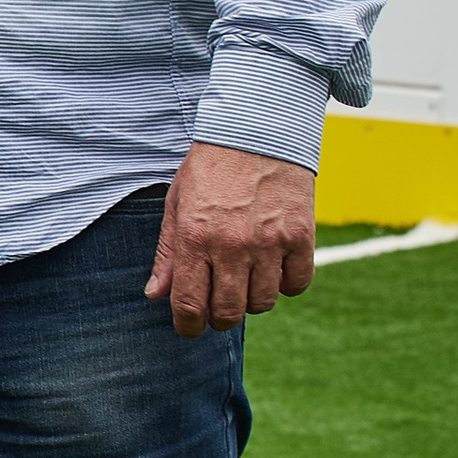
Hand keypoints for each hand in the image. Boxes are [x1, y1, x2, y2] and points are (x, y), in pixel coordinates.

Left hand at [144, 144, 316, 336]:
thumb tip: (156, 295)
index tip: (190, 328)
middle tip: (219, 306)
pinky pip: (296, 284)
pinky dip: (286, 284)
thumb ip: (167, 253)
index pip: (189, 304)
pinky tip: (275, 268)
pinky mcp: (301, 235)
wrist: (259, 129)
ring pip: (262, 302)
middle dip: (220, 317)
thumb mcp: (177, 203)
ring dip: (252, 299)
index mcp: (194, 237)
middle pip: (228, 312)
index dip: (188, 326)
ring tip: (246, 278)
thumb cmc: (211, 167)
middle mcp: (232, 245)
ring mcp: (269, 242)